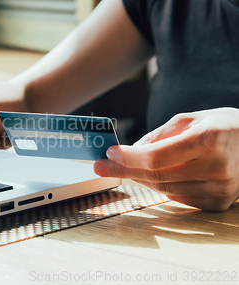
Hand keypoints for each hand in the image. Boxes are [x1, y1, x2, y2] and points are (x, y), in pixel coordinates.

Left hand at [94, 108, 238, 210]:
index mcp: (209, 139)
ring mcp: (220, 189)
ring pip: (163, 189)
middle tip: (101, 166)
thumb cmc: (221, 127)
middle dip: (124, 170)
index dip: (129, 158)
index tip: (109, 153)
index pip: (157, 157)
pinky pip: (176, 197)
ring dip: (139, 178)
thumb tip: (129, 152)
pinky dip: (159, 186)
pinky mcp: (217, 203)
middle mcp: (217, 167)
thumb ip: (158, 136)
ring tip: (125, 167)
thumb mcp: (189, 119)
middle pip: (156, 176)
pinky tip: (151, 175)